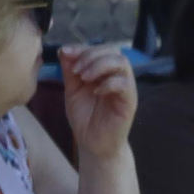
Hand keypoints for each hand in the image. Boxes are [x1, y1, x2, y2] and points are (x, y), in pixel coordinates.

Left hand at [60, 42, 137, 162]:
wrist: (93, 145)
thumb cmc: (85, 118)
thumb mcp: (72, 91)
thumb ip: (69, 71)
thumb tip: (64, 49)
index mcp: (104, 71)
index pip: (99, 49)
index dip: (83, 48)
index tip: (66, 53)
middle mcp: (117, 76)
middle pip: (113, 51)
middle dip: (91, 55)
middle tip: (76, 70)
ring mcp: (125, 88)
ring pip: (122, 63)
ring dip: (100, 65)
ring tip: (83, 77)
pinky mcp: (130, 101)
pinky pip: (125, 84)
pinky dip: (109, 83)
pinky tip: (96, 92)